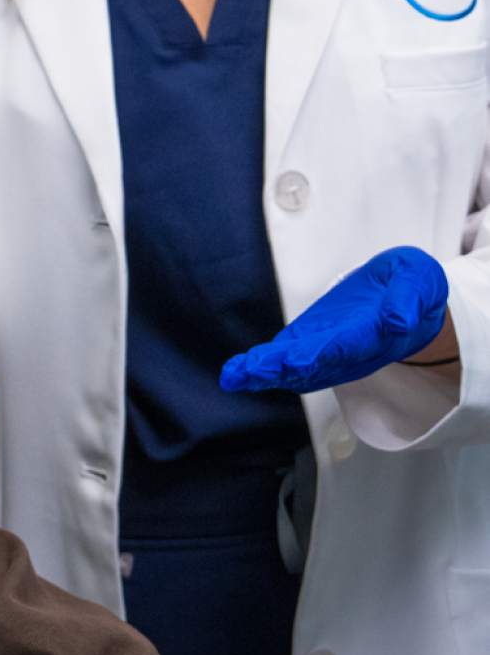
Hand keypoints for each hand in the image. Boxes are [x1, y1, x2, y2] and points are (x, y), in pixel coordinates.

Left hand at [220, 246, 449, 394]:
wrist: (407, 298)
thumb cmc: (411, 286)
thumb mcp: (418, 280)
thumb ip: (408, 298)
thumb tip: (398, 320)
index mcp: (374, 332)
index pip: (347, 344)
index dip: (321, 353)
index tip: (296, 360)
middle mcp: (348, 349)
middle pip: (314, 362)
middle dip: (282, 366)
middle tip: (253, 370)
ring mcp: (328, 350)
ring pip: (295, 367)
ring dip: (266, 372)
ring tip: (236, 375)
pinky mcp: (312, 343)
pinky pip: (286, 360)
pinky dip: (262, 368)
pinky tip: (237, 372)